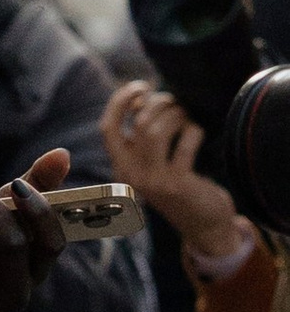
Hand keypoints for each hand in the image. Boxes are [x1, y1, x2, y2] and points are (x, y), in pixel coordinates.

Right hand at [104, 78, 247, 262]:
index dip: (120, 101)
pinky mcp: (176, 184)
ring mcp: (153, 180)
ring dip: (175, 114)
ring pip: (156, 130)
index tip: (141, 86)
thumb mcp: (153, 162)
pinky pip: (185, 142)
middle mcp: (131, 174)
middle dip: (159, 103)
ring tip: (185, 115)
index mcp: (121, 166)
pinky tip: (197, 132)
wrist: (204, 225)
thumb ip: (142, 136)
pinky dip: (193, 130)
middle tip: (174, 102)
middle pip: (138, 123)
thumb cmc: (181, 185)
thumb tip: (140, 97)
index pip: (108, 127)